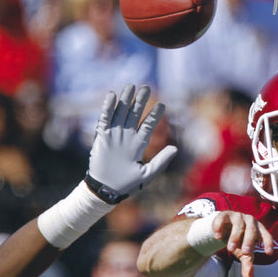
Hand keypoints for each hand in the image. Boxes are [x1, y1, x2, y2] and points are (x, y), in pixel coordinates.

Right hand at [88, 84, 176, 198]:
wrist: (106, 190)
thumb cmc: (127, 185)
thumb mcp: (148, 174)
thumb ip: (161, 161)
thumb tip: (175, 148)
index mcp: (138, 145)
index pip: (148, 126)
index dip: (155, 116)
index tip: (162, 105)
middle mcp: (126, 137)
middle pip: (134, 115)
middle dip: (140, 101)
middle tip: (146, 88)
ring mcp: (114, 136)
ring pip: (120, 113)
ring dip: (125, 100)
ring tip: (131, 86)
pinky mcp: (101, 137)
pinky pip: (104, 119)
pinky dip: (107, 108)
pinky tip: (112, 96)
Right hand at [211, 211, 273, 276]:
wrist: (224, 228)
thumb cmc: (238, 241)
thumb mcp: (243, 253)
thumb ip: (247, 265)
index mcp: (258, 229)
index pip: (266, 235)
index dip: (268, 243)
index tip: (269, 253)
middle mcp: (250, 221)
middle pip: (252, 230)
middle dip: (248, 241)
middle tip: (245, 253)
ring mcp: (237, 216)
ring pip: (238, 225)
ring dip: (234, 237)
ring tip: (230, 249)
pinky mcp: (224, 214)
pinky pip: (222, 219)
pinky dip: (219, 227)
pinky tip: (217, 237)